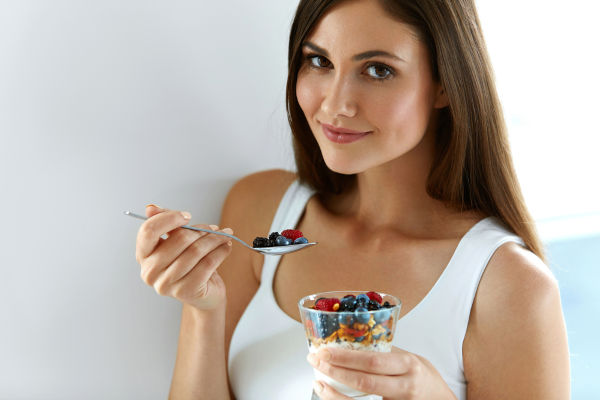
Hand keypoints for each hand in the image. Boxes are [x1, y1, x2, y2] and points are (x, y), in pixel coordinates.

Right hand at [135, 205, 232, 309]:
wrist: (204, 294)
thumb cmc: (190, 264)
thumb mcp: (176, 242)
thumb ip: (166, 224)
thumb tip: (150, 208)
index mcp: (143, 256)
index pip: (148, 231)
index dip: (169, 218)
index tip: (187, 216)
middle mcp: (150, 272)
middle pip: (179, 239)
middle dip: (201, 230)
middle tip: (215, 228)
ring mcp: (166, 284)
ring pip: (196, 251)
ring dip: (215, 239)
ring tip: (225, 235)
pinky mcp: (186, 291)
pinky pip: (207, 264)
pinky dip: (221, 252)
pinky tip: (226, 247)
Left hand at [307, 346, 456, 399]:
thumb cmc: (427, 380)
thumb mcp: (413, 360)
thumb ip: (387, 352)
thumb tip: (354, 340)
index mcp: (409, 365)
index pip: (373, 361)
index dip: (345, 356)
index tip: (325, 349)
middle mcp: (406, 387)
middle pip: (364, 381)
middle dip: (335, 369)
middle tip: (315, 359)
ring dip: (334, 393)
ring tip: (318, 382)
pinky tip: (331, 395)